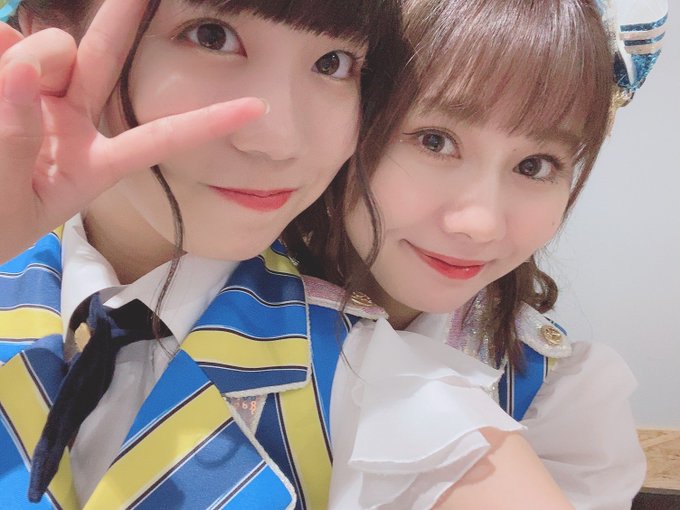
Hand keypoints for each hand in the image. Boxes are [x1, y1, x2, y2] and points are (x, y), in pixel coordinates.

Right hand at [0, 0, 266, 263]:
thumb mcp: (9, 199)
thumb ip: (17, 137)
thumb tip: (24, 67)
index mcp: (96, 164)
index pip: (161, 138)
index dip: (207, 122)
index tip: (256, 107)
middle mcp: (74, 124)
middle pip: (107, 61)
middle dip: (125, 17)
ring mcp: (38, 99)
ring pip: (49, 50)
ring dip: (26, 57)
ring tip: (1, 94)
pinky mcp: (4, 79)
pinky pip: (2, 48)